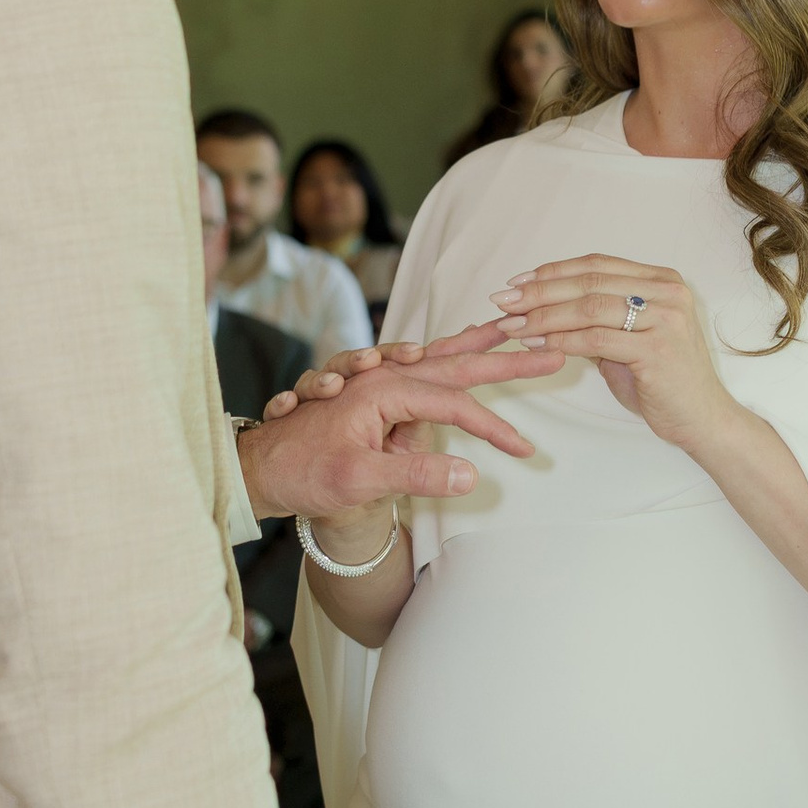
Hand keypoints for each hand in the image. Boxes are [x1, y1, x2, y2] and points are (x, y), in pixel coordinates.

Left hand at [237, 320, 554, 525]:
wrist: (258, 467)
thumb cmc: (302, 472)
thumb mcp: (359, 480)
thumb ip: (415, 474)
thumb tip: (471, 473)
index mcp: (385, 390)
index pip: (454, 405)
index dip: (492, 427)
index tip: (524, 451)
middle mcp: (384, 375)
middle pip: (456, 363)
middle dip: (505, 357)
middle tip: (550, 352)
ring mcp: (377, 380)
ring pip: (439, 357)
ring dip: (477, 343)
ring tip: (510, 328)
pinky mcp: (373, 392)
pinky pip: (420, 368)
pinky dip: (446, 355)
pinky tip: (460, 346)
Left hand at [491, 257, 730, 459]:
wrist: (702, 419)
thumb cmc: (663, 381)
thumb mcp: (628, 340)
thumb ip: (596, 320)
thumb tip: (542, 308)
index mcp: (661, 281)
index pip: (597, 264)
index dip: (553, 271)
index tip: (517, 281)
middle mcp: (667, 292)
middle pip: (590, 281)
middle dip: (540, 290)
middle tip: (504, 301)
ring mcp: (665, 318)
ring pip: (589, 307)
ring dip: (543, 316)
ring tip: (512, 326)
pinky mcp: (657, 349)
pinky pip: (595, 339)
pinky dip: (560, 340)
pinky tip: (536, 346)